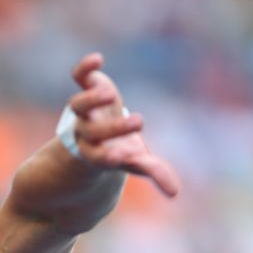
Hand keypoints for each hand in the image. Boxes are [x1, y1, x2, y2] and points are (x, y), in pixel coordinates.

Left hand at [69, 52, 180, 196]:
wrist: (93, 139)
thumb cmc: (117, 153)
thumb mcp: (134, 163)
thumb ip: (152, 172)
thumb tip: (174, 193)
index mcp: (97, 155)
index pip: (98, 158)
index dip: (107, 157)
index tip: (121, 157)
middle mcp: (86, 133)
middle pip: (92, 132)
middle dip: (113, 129)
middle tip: (140, 123)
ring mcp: (84, 112)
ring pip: (78, 106)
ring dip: (92, 99)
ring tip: (110, 93)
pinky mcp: (86, 90)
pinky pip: (79, 79)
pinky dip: (84, 69)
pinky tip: (97, 59)